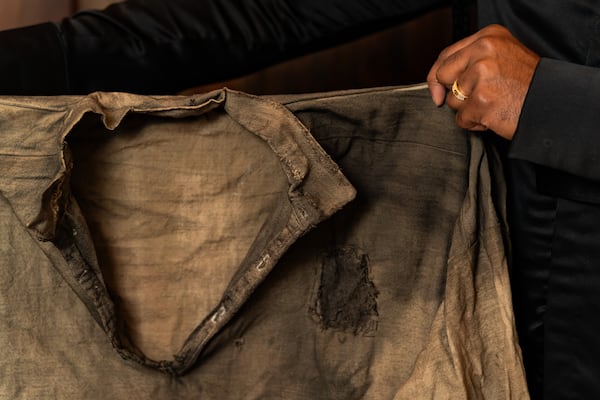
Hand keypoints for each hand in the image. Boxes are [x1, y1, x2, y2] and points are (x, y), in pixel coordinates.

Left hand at [427, 24, 539, 139]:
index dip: (437, 77)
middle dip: (455, 93)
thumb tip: (437, 80)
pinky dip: (475, 124)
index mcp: (488, 37)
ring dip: (469, 110)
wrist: (553, 104)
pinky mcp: (481, 100)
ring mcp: (481, 75)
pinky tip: (494, 116)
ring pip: (452, 101)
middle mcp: (483, 51)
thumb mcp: (503, 57)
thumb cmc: (528, 85)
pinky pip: (461, 119)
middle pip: (443, 77)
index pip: (446, 56)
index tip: (437, 92)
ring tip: (493, 105)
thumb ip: (472, 60)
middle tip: (479, 97)